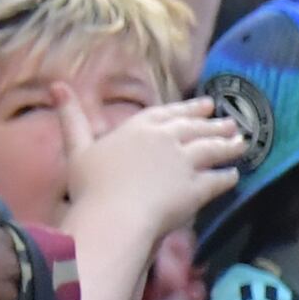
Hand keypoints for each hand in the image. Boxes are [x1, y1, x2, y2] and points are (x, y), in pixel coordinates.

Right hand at [63, 91, 251, 244]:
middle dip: (214, 125)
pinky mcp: (196, 189)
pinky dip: (226, 177)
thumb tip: (56, 85)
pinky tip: (234, 175)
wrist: (114, 214)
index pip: (168, 113)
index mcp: (138, 127)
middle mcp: (166, 140)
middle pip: (195, 129)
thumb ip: (71, 118)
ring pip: (211, 150)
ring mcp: (184, 164)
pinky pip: (216, 181)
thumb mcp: (77, 147)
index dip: (188, 109)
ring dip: (228, 146)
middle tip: (231, 123)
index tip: (206, 105)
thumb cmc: (91, 184)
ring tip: (242, 143)